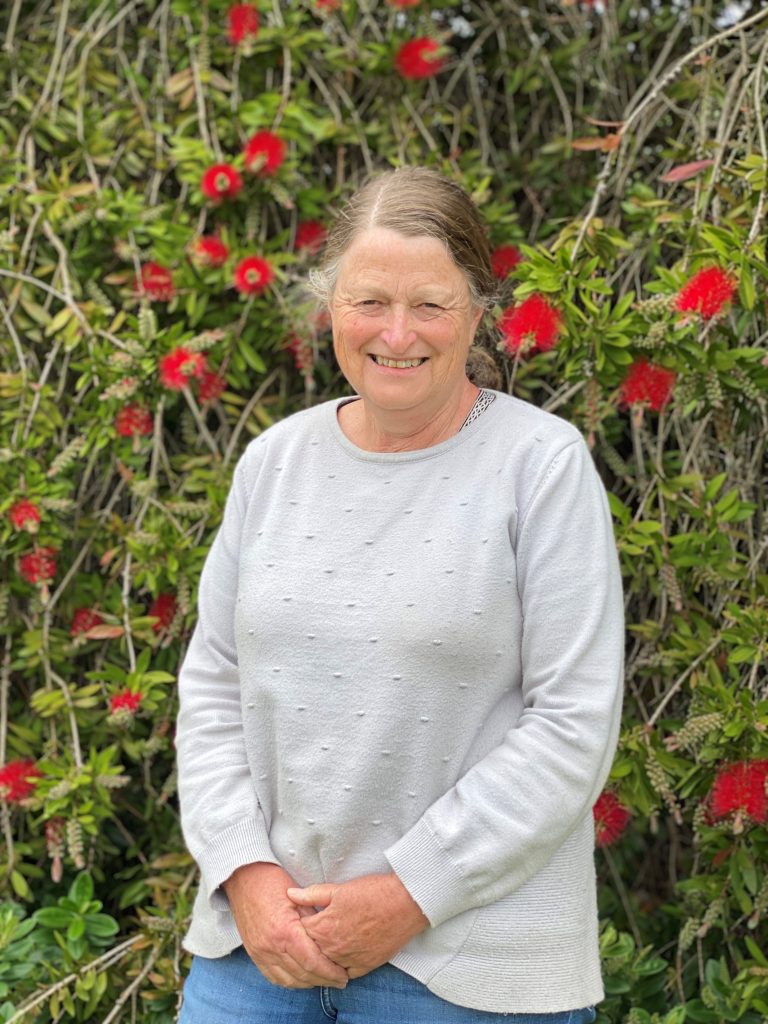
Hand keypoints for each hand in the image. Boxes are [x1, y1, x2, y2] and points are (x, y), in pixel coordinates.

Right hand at [222, 862, 348, 988]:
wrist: (243, 878)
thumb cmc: (273, 882)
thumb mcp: (299, 896)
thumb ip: (314, 920)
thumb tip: (331, 938)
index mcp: (285, 931)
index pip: (312, 962)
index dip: (330, 972)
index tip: (343, 976)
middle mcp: (271, 946)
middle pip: (302, 974)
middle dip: (324, 980)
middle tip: (339, 981)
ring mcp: (260, 953)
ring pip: (288, 980)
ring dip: (308, 983)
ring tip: (324, 980)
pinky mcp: (254, 954)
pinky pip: (273, 977)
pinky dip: (290, 981)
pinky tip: (302, 978)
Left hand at [286, 872, 428, 979]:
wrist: (405, 904)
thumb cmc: (373, 893)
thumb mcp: (339, 889)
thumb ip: (312, 894)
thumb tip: (290, 895)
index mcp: (323, 927)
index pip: (298, 932)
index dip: (296, 925)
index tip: (297, 919)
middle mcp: (333, 948)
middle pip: (309, 951)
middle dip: (305, 943)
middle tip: (308, 933)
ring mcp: (348, 960)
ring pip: (325, 965)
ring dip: (321, 957)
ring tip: (323, 944)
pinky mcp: (364, 966)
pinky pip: (344, 973)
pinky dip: (338, 967)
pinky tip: (339, 957)